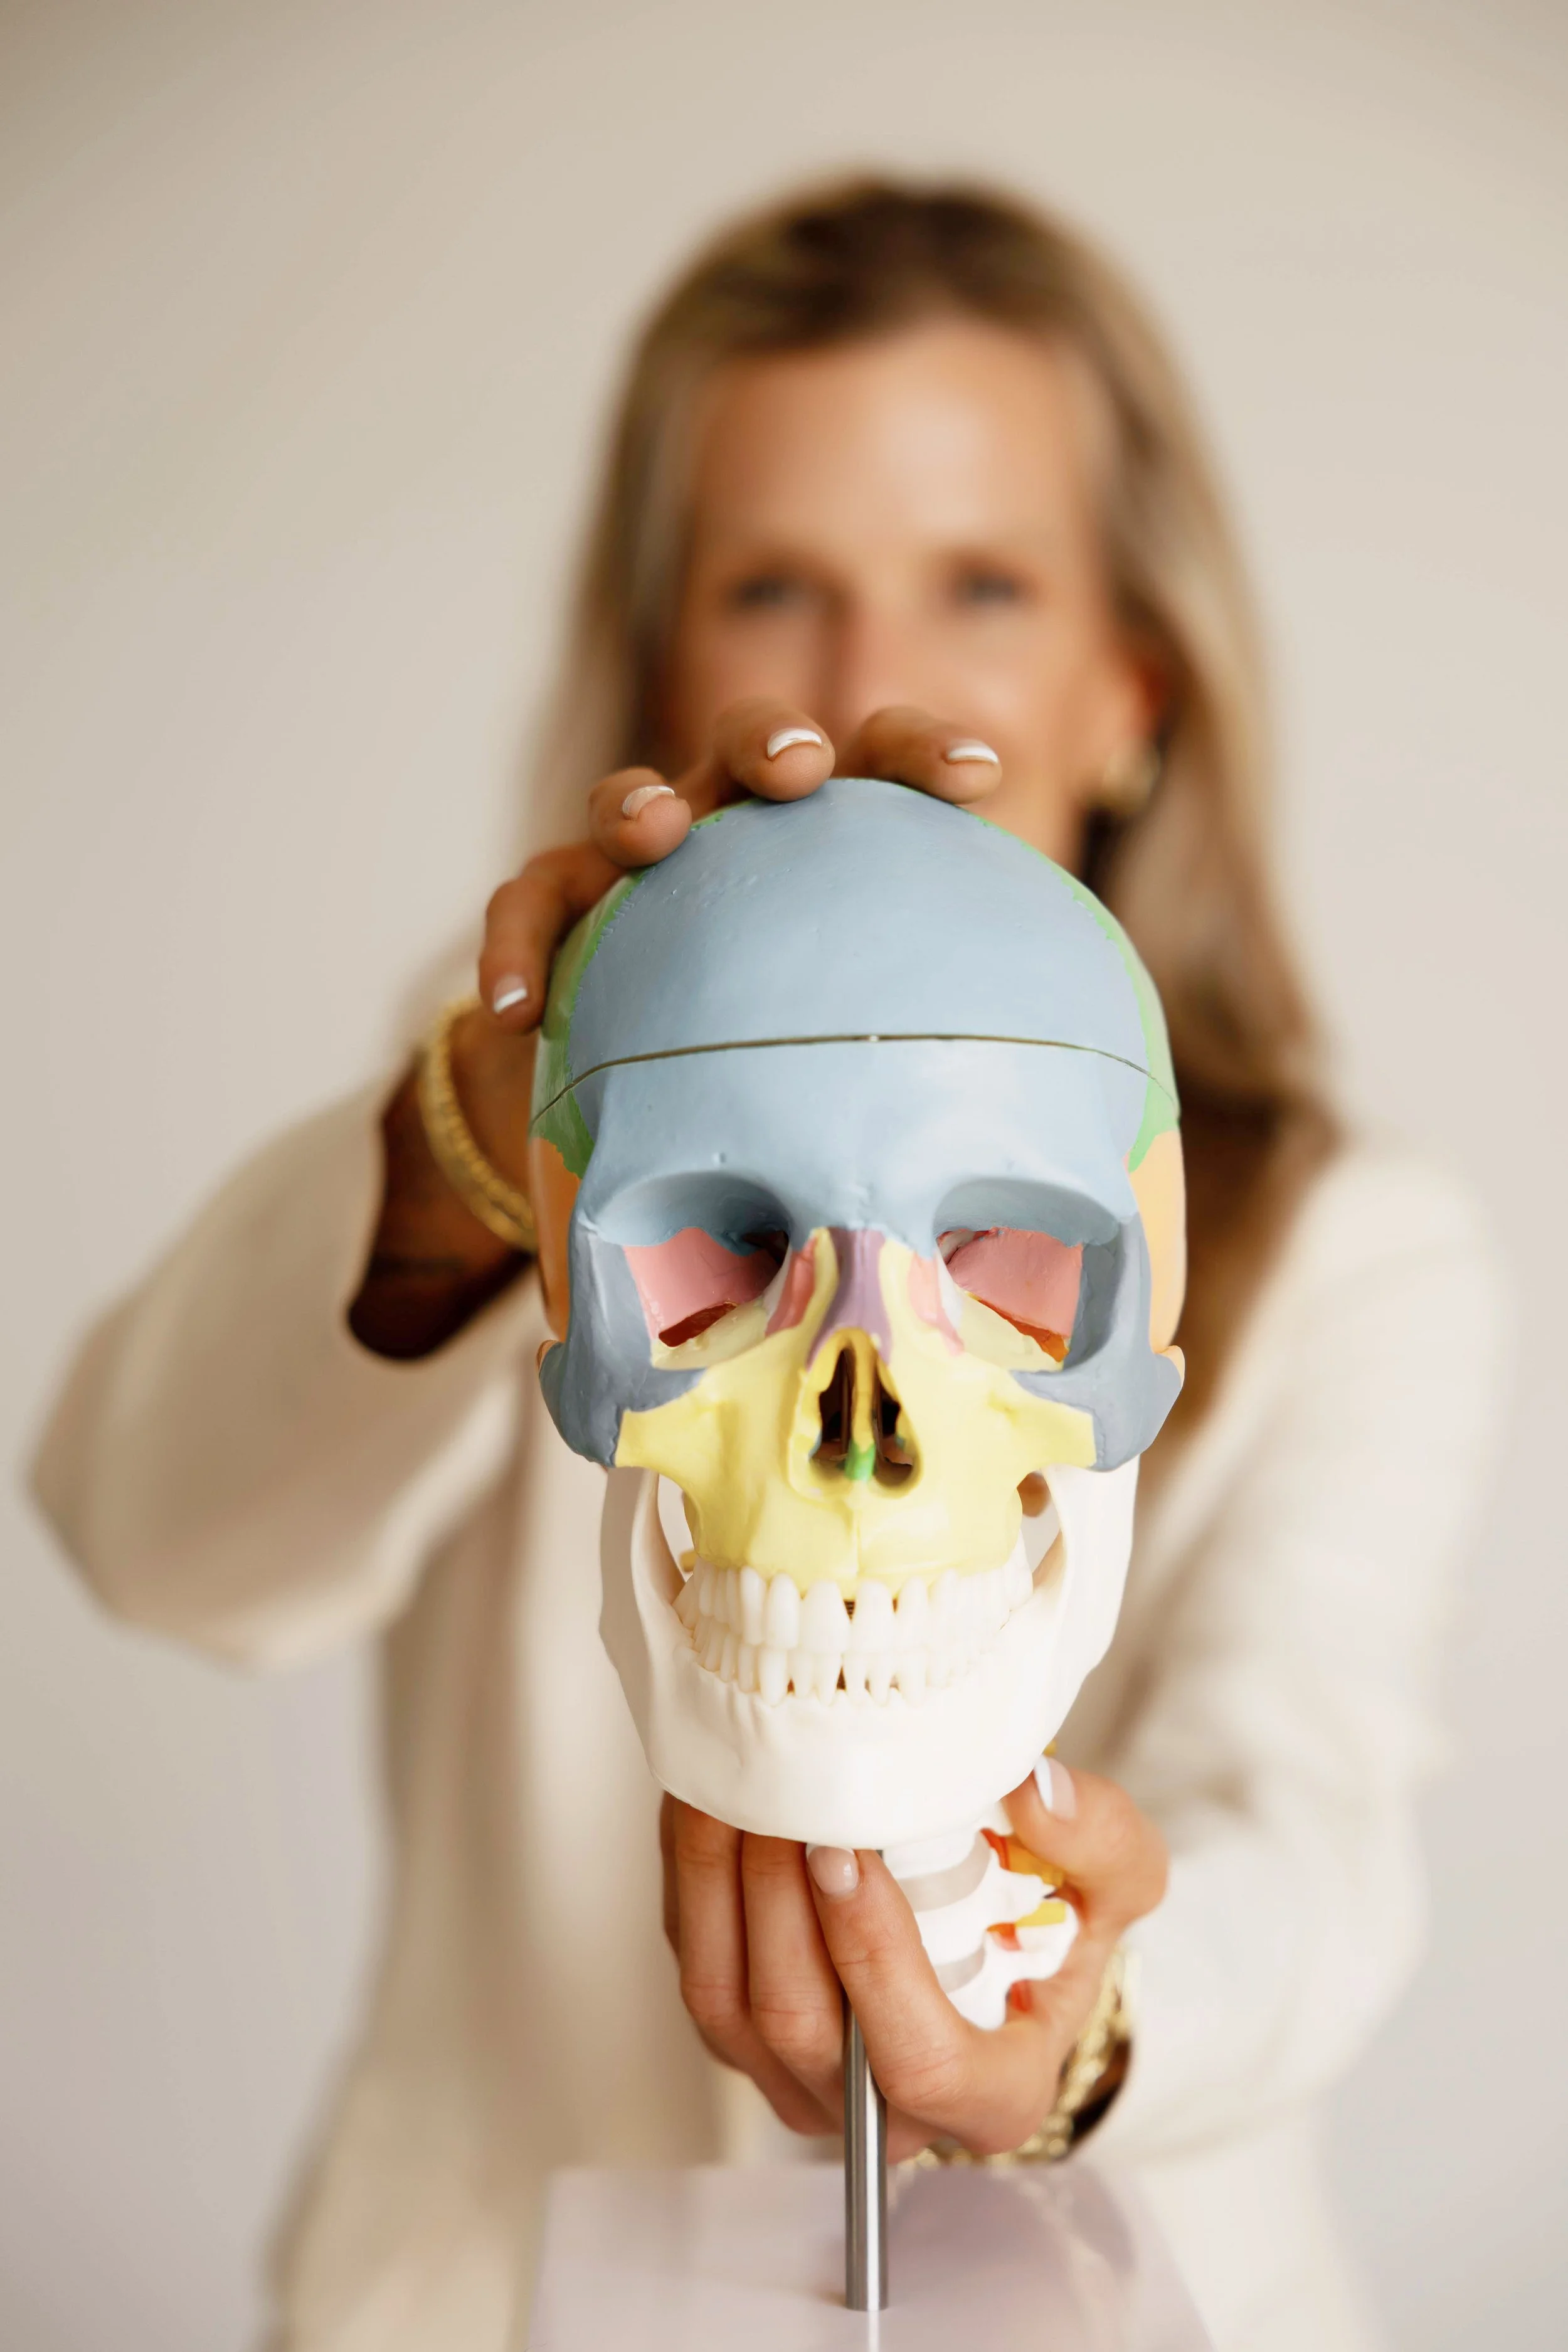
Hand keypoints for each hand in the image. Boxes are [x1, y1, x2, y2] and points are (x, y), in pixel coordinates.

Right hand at [479, 698, 1005, 1032]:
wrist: (639, 1072)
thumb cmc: (782, 1041)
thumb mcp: (856, 1035)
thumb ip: (922, 1047)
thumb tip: (1050, 1138)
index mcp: (823, 831)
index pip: (880, 760)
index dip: (924, 750)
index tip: (978, 776)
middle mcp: (731, 821)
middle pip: (752, 743)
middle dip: (772, 740)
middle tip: (797, 767)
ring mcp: (635, 856)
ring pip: (627, 798)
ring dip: (635, 803)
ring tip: (647, 837)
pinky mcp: (555, 904)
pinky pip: (526, 905)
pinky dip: (514, 947)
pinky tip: (515, 1009)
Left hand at [661, 1761, 1166, 2159]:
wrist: (991, 1932)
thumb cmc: (1052, 1920)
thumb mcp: (1116, 1878)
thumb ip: (1099, 1839)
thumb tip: (1032, 1793)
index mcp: (988, 2097)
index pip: (917, 2062)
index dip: (871, 1958)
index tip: (845, 1850)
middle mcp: (883, 2116)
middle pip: (800, 2023)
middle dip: (774, 1895)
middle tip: (773, 1788)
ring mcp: (799, 2083)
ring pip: (728, 2002)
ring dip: (719, 1880)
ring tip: (734, 1781)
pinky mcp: (739, 2039)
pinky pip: (695, 1965)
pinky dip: (692, 1876)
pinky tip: (712, 1798)